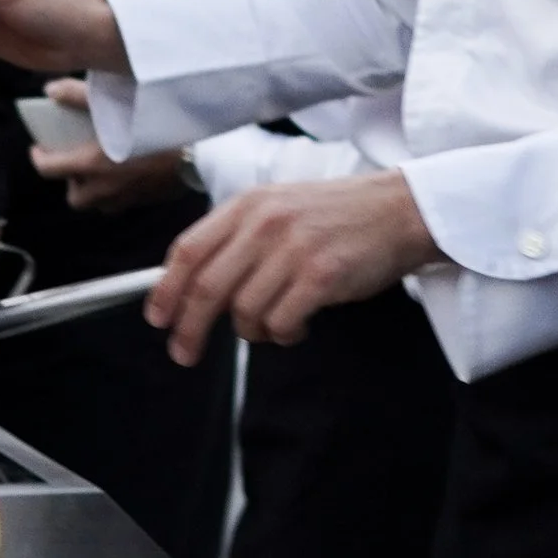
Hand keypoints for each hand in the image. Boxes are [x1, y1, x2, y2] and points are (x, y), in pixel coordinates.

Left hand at [28, 83, 191, 212]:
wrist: (202, 149)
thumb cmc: (158, 123)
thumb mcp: (115, 102)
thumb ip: (78, 96)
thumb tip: (50, 91)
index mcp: (91, 164)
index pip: (48, 169)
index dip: (39, 157)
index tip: (39, 147)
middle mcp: (105, 188)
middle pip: (75, 197)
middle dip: (71, 181)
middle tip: (77, 161)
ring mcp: (127, 198)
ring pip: (98, 203)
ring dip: (94, 189)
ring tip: (102, 167)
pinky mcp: (148, 200)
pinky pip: (122, 202)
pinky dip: (117, 190)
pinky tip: (129, 170)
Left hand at [145, 172, 434, 366]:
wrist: (400, 210)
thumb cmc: (339, 215)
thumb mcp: (279, 208)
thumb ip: (239, 238)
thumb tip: (195, 284)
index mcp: (248, 204)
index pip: (188, 250)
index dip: (166, 290)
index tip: (158, 318)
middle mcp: (265, 223)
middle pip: (206, 288)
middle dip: (189, 328)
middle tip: (184, 352)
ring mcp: (293, 249)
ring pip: (244, 311)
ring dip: (252, 331)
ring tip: (273, 325)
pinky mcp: (321, 276)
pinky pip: (281, 322)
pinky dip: (283, 334)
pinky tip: (297, 327)